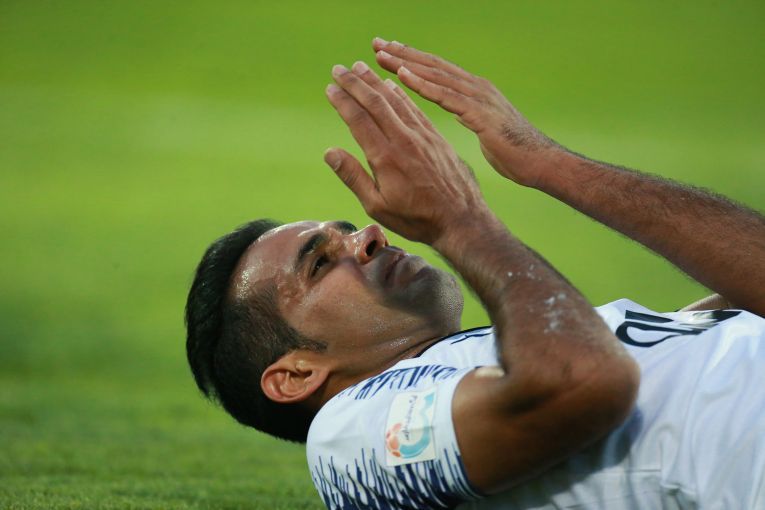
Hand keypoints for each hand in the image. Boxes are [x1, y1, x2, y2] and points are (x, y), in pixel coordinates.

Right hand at [324, 61, 489, 244]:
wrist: (461, 219)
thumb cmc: (416, 218)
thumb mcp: (378, 206)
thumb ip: (353, 177)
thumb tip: (330, 152)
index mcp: (385, 157)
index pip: (358, 120)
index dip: (343, 101)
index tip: (330, 87)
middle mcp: (404, 140)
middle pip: (375, 103)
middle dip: (355, 83)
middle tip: (339, 68)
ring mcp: (422, 136)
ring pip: (396, 100)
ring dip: (376, 82)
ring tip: (361, 67)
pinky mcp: (436, 137)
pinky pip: (414, 108)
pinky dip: (400, 93)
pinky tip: (391, 84)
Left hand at [372, 38, 560, 187]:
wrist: (541, 163)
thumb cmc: (515, 153)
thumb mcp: (484, 128)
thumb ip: (469, 116)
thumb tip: (459, 112)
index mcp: (475, 92)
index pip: (438, 71)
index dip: (413, 60)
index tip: (388, 52)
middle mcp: (476, 88)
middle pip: (433, 66)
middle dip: (404, 54)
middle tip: (376, 43)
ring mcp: (479, 98)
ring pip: (436, 75)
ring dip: (406, 63)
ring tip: (382, 55)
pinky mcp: (480, 114)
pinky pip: (446, 96)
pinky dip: (422, 84)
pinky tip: (402, 76)